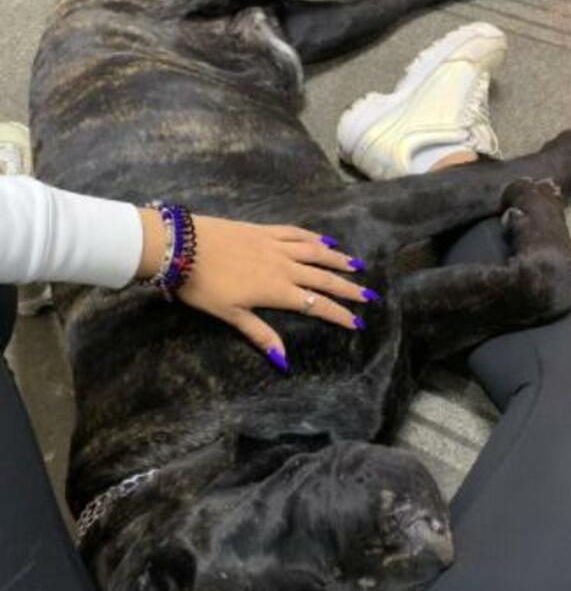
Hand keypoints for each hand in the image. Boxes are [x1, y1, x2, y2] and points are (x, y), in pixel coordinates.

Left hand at [137, 211, 378, 370]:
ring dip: (337, 260)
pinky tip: (323, 240)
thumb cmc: (204, 285)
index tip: (357, 322)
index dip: (338, 314)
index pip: (316, 305)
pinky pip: (295, 232)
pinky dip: (313, 237)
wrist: (182, 246)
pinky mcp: (264, 230)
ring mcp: (275, 245)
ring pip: (315, 252)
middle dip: (347, 288)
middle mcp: (284, 266)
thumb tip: (283, 360)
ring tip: (356, 265)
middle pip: (323, 278)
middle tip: (369, 294)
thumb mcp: (231, 314)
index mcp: (277, 290)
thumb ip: (260, 333)